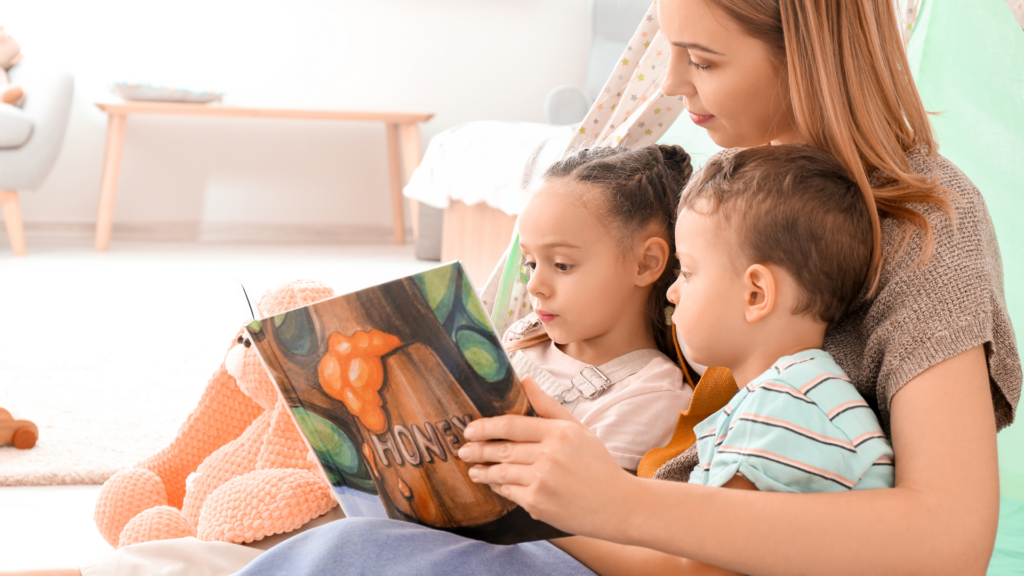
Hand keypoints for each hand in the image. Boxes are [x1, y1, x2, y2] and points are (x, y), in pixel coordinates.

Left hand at [458, 376, 637, 537]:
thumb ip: (548, 405)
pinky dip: (499, 488)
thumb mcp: (578, 429)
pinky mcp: (538, 502)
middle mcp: (550, 454)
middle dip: (477, 449)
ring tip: (474, 470)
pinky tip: (495, 485)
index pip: (512, 425)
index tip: (470, 428)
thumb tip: (524, 379)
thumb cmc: (597, 465)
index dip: (486, 426)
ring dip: (483, 471)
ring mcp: (542, 480)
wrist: (618, 505)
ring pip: (501, 472)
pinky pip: (509, 492)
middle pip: (502, 448)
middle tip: (463, 449)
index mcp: (559, 432)